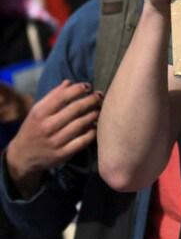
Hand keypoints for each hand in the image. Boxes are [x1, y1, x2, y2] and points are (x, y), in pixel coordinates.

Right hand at [3, 80, 101, 196]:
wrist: (22, 156)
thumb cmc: (34, 129)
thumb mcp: (37, 111)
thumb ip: (52, 96)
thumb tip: (69, 82)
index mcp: (39, 113)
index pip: (62, 97)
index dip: (78, 89)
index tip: (88, 86)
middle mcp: (46, 127)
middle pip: (75, 109)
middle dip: (91, 100)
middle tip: (99, 96)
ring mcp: (54, 142)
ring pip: (80, 124)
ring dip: (94, 114)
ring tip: (99, 109)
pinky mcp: (62, 154)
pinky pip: (82, 141)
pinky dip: (92, 132)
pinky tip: (96, 127)